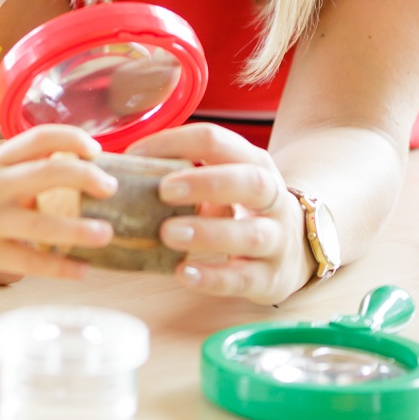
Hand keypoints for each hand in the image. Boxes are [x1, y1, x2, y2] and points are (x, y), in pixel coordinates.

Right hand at [0, 126, 116, 282]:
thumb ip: (15, 174)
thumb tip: (63, 176)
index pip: (38, 137)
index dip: (72, 138)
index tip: (97, 148)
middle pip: (49, 171)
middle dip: (86, 177)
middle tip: (111, 187)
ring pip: (43, 222)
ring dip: (81, 230)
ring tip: (107, 234)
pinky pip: (30, 262)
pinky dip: (60, 267)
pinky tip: (82, 270)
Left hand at [126, 124, 313, 303]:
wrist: (296, 249)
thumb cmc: (243, 209)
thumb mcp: (226, 182)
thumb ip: (187, 176)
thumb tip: (122, 171)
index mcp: (253, 163)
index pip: (216, 141)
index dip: (174, 143)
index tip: (135, 154)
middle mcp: (272, 197)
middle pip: (249, 182)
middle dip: (206, 183)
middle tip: (163, 190)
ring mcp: (276, 239)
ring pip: (250, 234)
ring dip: (207, 232)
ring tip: (168, 234)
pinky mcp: (271, 278)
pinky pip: (244, 278)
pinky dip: (213, 277)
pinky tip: (183, 273)